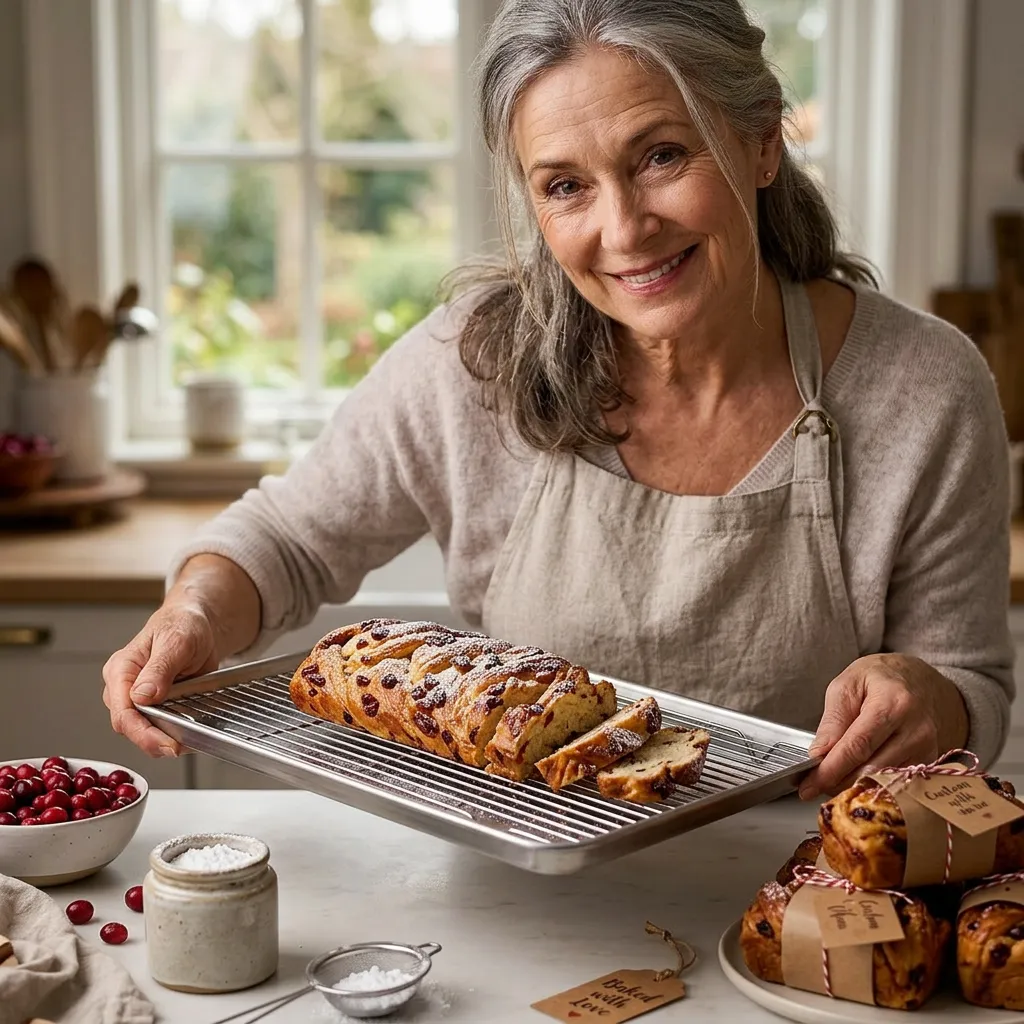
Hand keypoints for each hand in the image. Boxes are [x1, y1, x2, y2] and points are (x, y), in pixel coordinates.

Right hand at [102, 601, 218, 757]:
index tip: (167, 743)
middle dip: (153, 741)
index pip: (122, 711)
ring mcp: (138, 699)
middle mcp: (124, 687)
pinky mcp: (154, 705)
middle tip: (180, 747)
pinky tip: (190, 734)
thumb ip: (160, 668)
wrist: (196, 624)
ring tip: (190, 740)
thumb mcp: (177, 640)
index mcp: (121, 669)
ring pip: (143, 731)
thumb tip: (142, 696)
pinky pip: (159, 726)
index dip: (143, 733)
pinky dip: (174, 733)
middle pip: (130, 727)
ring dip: (165, 739)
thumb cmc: (183, 625)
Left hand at [798, 654, 968, 800]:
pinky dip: (871, 783)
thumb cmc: (880, 678)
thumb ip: (833, 721)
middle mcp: (916, 730)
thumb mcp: (847, 685)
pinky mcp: (929, 762)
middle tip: (814, 783)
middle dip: (837, 781)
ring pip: (883, 782)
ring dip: (853, 785)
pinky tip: (855, 775)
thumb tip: (819, 755)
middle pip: (871, 771)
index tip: (809, 785)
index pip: (858, 747)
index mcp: (893, 704)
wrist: (919, 679)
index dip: (831, 770)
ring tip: (833, 775)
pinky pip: (895, 782)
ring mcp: (927, 749)